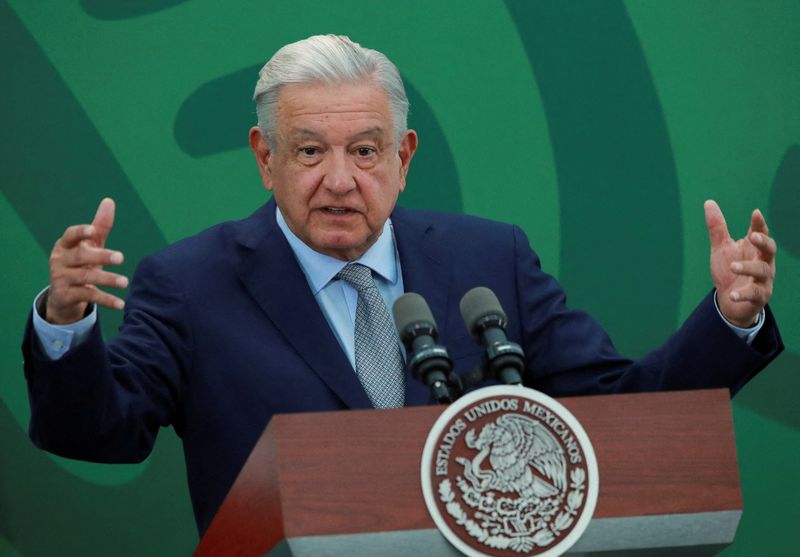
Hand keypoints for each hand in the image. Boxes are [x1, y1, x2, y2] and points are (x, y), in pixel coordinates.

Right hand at [46, 198, 127, 323]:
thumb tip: (109, 201)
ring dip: (107, 280)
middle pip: (80, 257)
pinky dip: (106, 300)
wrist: (64, 295)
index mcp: (65, 245)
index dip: (80, 232)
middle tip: (121, 257)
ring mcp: (61, 278)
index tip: (92, 231)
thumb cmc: (80, 263)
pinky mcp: (66, 295)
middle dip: (101, 256)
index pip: (70, 235)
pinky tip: (121, 304)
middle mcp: (60, 260)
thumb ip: (99, 226)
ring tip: (125, 282)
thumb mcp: (90, 245)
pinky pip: (88, 296)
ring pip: (85, 277)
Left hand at [705, 199, 775, 327]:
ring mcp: (763, 280)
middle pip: (770, 249)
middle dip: (763, 242)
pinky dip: (743, 294)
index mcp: (754, 248)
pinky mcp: (759, 296)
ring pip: (761, 271)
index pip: (760, 233)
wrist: (730, 301)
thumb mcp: (721, 248)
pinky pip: (754, 294)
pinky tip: (732, 295)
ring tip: (733, 267)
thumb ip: (717, 228)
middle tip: (752, 237)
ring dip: (747, 268)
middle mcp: (763, 262)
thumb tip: (709, 202)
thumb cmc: (729, 270)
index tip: (755, 213)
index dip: (759, 224)